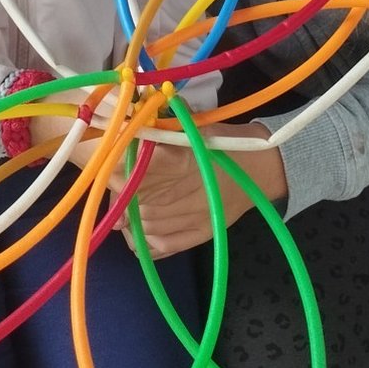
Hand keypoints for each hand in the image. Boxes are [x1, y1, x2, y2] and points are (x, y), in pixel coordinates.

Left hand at [122, 128, 284, 258]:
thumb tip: (132, 121)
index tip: (106, 164)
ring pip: (142, 225)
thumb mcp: (194, 126)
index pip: (133, 171)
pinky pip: (160, 246)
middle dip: (119, 194)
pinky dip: (143, 241)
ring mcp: (191, 218)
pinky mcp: (199, 235)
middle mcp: (183, 192)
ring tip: (125, 206)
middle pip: (134, 201)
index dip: (114, 171)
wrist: (261, 169)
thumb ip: (163, 128)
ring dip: (128, 217)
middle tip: (114, 184)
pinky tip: (137, 231)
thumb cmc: (224, 143)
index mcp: (180, 161)